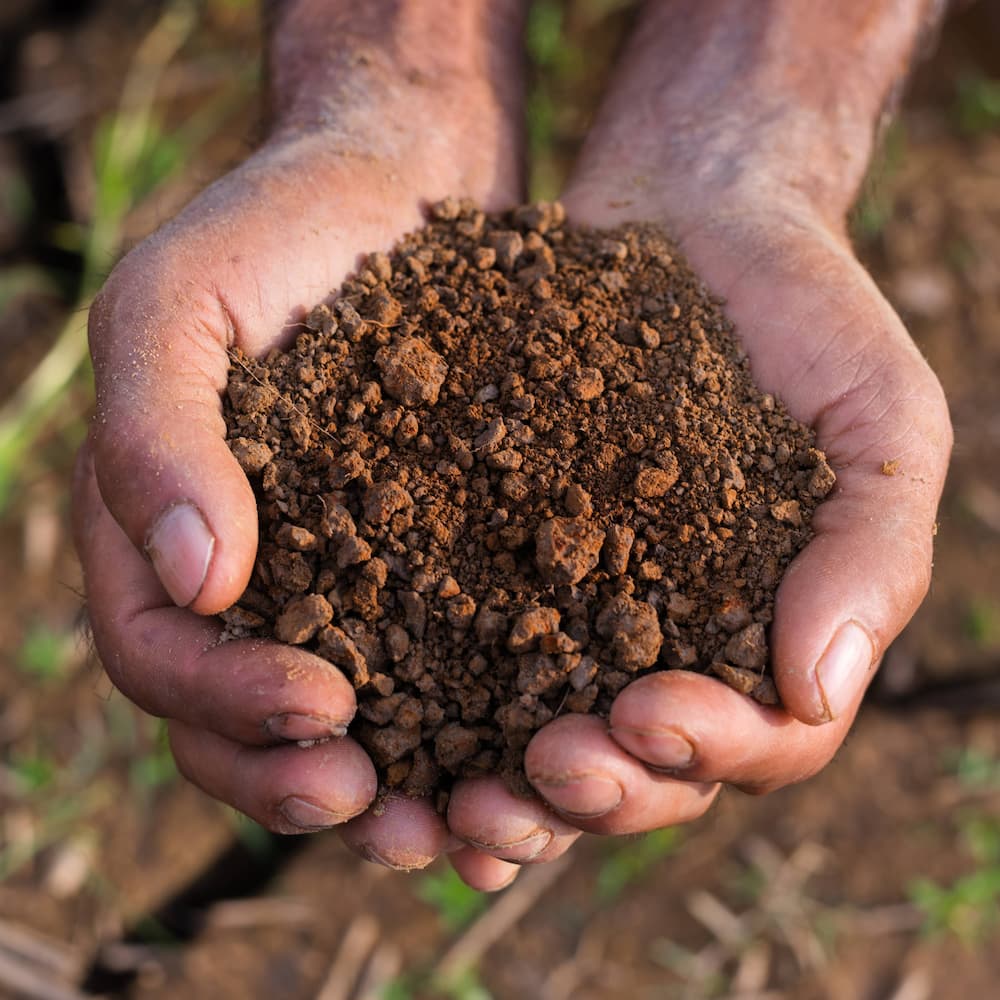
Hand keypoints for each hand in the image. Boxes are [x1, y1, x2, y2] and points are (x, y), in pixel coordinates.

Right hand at [75, 0, 563, 891]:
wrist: (390, 184)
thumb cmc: (272, 232)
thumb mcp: (179, 306)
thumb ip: (156, 438)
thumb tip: (194, 583)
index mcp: (161, 533)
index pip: (161, 654)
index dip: (226, 703)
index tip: (321, 708)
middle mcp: (247, 578)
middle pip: (243, 724)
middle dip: (301, 780)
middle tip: (380, 810)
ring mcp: (338, 579)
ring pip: (348, 724)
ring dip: (397, 793)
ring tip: (463, 830)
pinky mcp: (431, 565)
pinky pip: (442, 670)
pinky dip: (473, 733)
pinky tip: (531, 764)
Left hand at [507, 0, 951, 834]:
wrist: (692, 219)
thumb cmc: (805, 319)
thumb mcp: (878, 419)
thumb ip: (871, 554)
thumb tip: (815, 693)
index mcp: (769, 634)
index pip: (759, 743)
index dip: (710, 751)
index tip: (649, 714)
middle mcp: (671, 644)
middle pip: (641, 769)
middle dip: (594, 790)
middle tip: (539, 770)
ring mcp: (577, 609)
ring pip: (543, 739)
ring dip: (504, 787)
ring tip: (456, 794)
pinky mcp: (492, 557)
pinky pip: (458, 650)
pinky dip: (428, 707)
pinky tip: (381, 717)